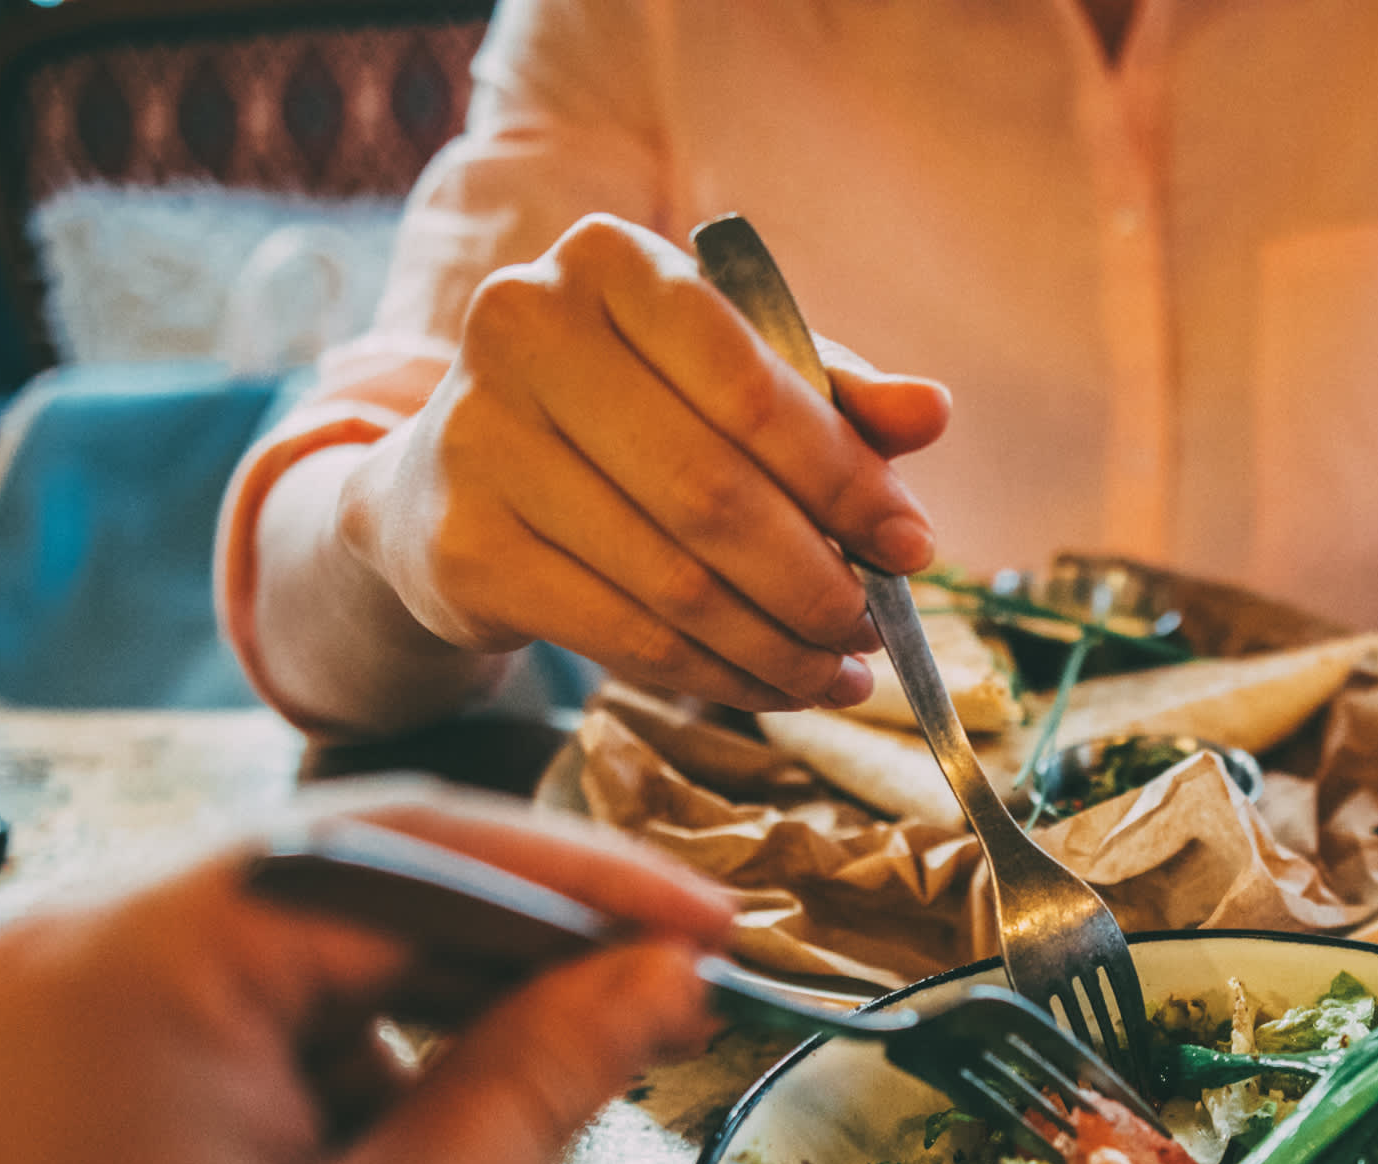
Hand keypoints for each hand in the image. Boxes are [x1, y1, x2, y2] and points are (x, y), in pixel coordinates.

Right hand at [337, 213, 951, 711]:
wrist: (445, 482)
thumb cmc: (621, 415)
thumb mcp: (727, 376)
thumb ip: (830, 390)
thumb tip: (932, 413)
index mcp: (607, 261)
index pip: (750, 383)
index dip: (844, 478)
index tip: (912, 546)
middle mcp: (524, 329)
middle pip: (712, 492)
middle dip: (816, 578)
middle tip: (875, 627)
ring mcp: (478, 439)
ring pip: (673, 580)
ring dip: (776, 645)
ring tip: (838, 671)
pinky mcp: (463, 548)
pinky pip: (624, 636)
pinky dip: (714, 674)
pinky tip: (770, 688)